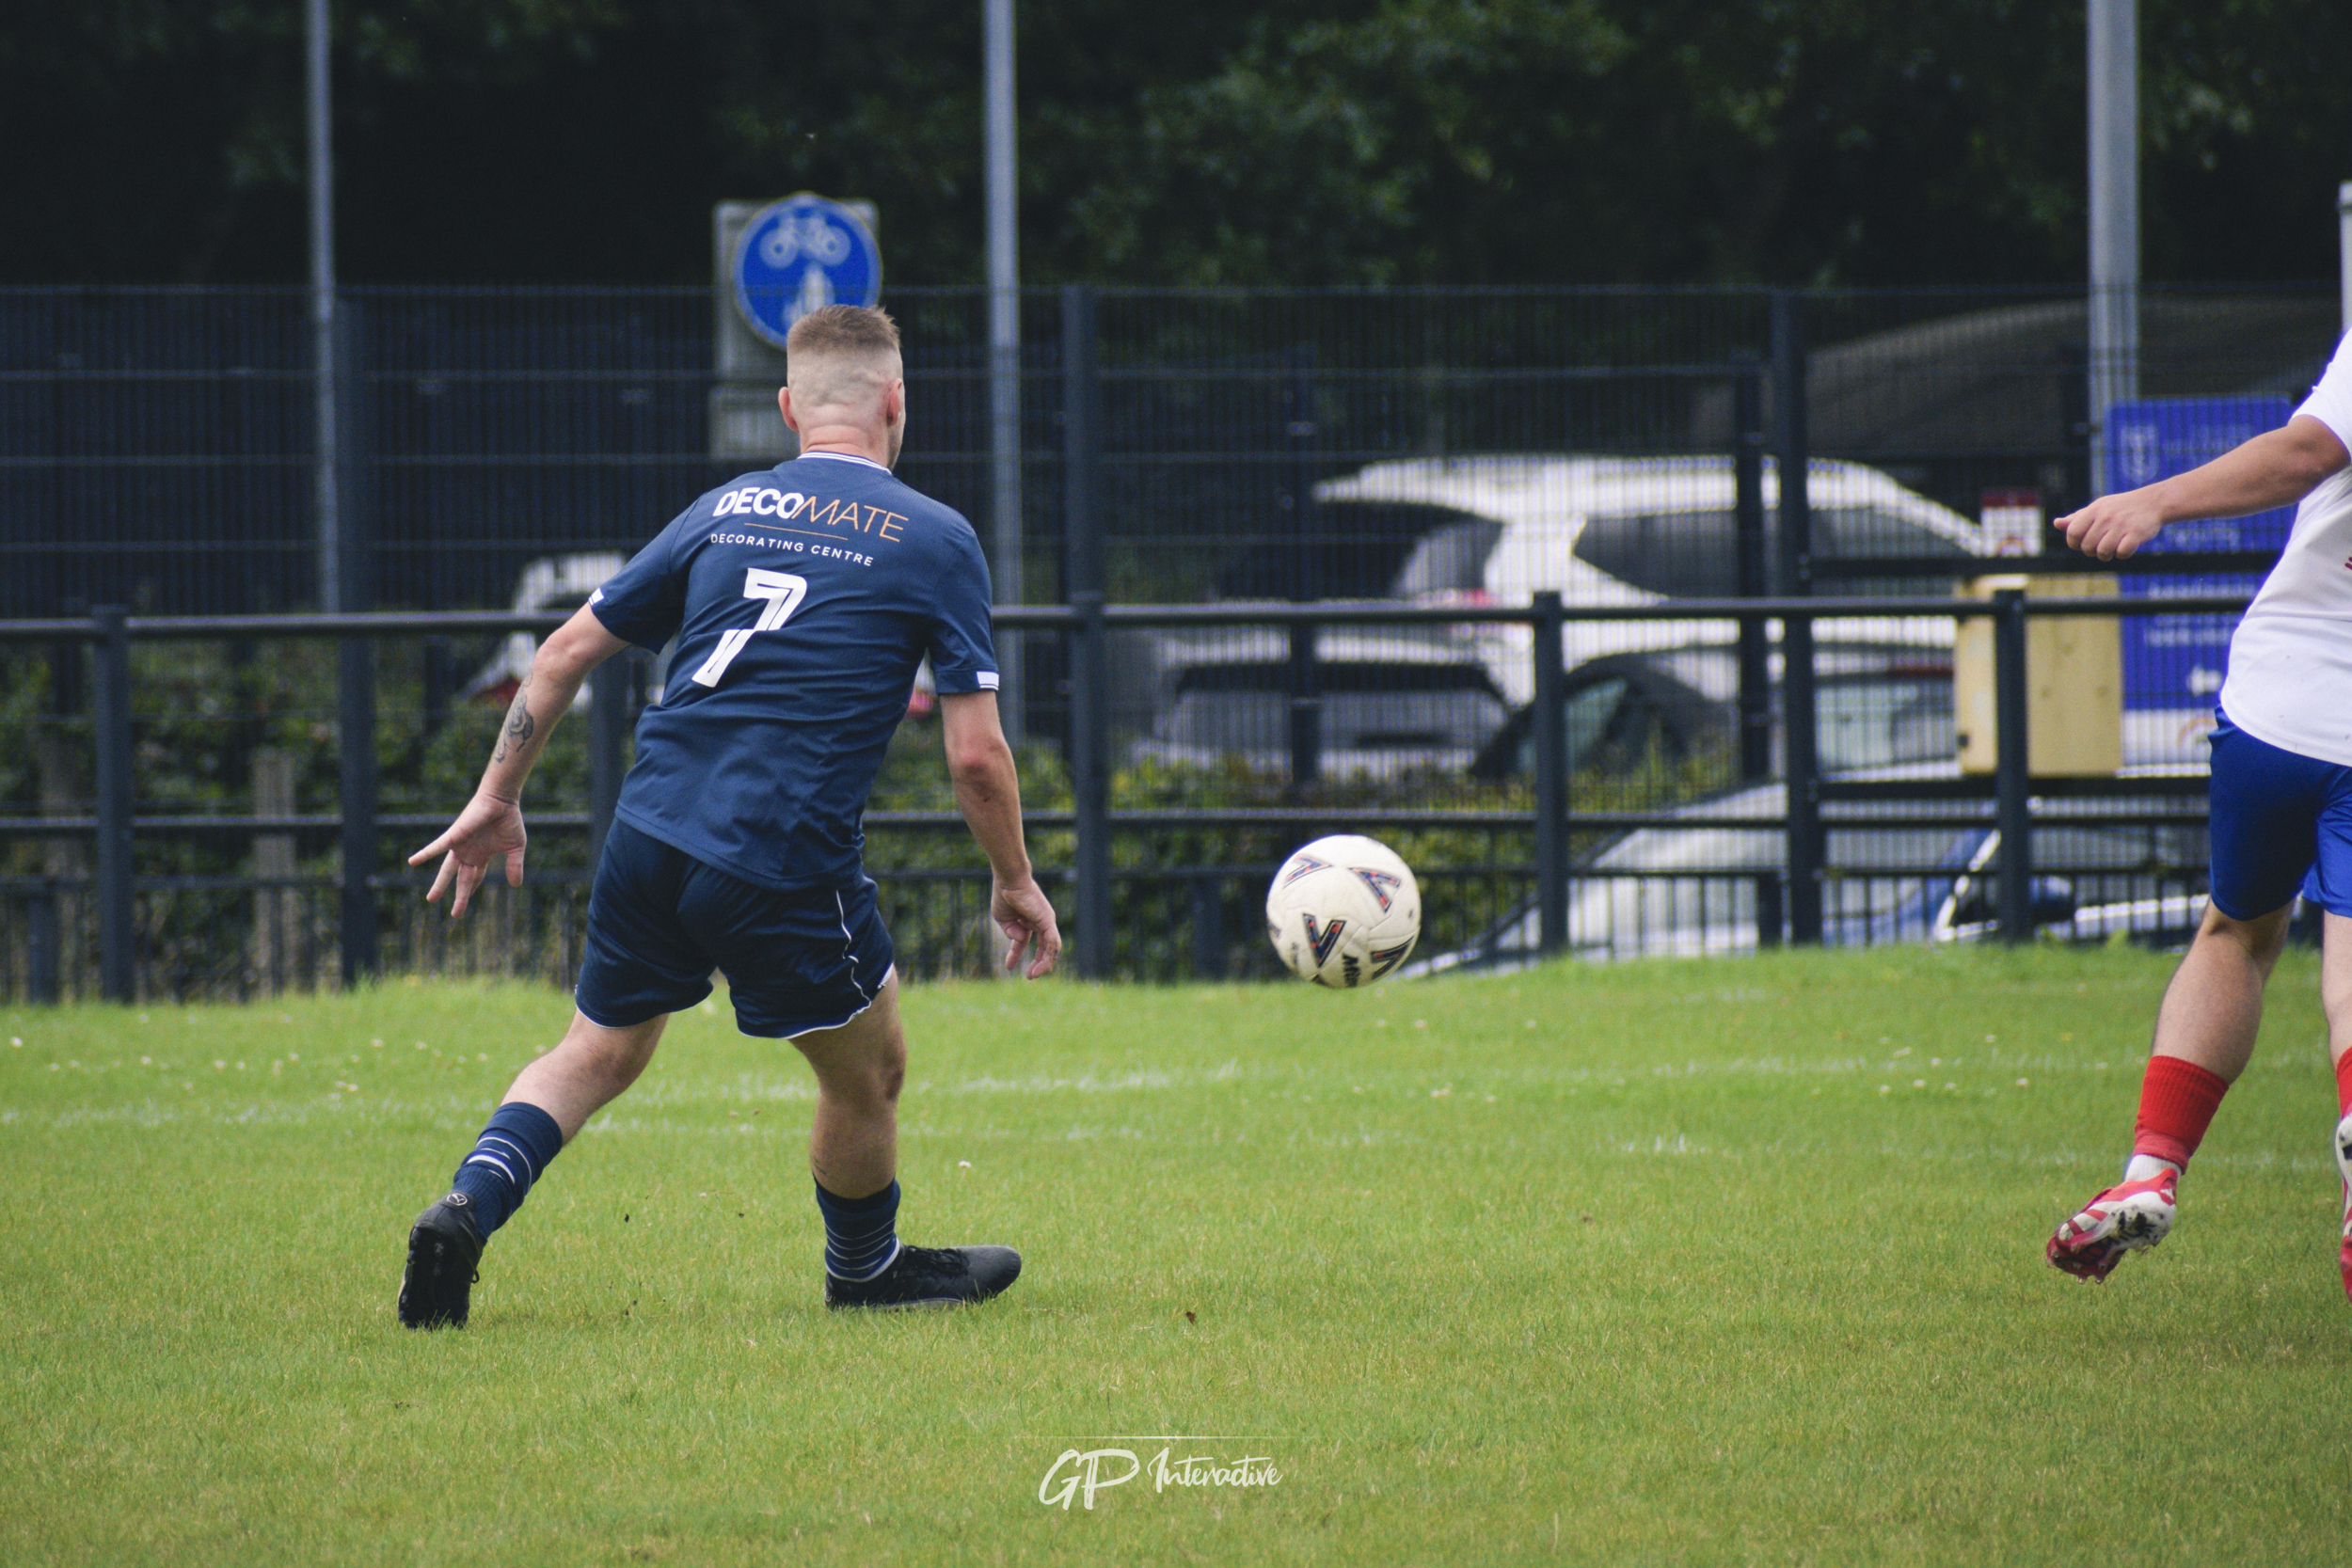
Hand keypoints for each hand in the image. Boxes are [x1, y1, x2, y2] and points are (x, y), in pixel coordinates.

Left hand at [407, 791, 526, 918]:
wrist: (502, 801)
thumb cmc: (509, 820)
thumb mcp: (516, 848)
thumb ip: (515, 866)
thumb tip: (516, 885)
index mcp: (481, 855)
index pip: (474, 878)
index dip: (470, 891)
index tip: (465, 903)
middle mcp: (468, 852)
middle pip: (461, 879)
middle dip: (458, 896)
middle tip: (455, 914)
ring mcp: (459, 846)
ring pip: (447, 869)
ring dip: (440, 884)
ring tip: (431, 899)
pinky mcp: (454, 836)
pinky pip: (436, 846)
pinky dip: (425, 854)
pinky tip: (412, 862)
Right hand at [991, 873, 1061, 978]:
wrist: (1009, 881)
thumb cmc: (1004, 895)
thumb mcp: (1004, 919)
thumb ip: (1011, 932)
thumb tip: (1020, 940)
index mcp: (1029, 919)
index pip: (1026, 940)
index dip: (1016, 954)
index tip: (1008, 967)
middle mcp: (1041, 921)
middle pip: (1044, 946)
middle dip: (1038, 962)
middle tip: (1030, 976)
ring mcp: (1046, 921)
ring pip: (1052, 947)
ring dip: (1044, 963)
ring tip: (1033, 975)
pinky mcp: (1048, 921)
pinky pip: (1052, 943)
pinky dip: (1047, 956)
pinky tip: (1038, 967)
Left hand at [2056, 490, 2166, 559]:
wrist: (2153, 501)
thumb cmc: (2120, 507)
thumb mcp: (2098, 508)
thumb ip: (2078, 518)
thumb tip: (2057, 523)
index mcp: (2094, 510)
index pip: (2073, 533)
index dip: (2074, 544)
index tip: (2082, 544)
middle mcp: (2106, 517)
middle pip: (2087, 547)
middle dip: (2091, 552)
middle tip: (2101, 546)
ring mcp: (2121, 525)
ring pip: (2103, 552)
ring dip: (2106, 555)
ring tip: (2112, 549)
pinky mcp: (2137, 533)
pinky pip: (2122, 553)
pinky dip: (2123, 554)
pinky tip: (2126, 547)